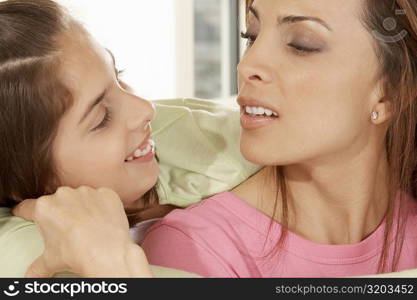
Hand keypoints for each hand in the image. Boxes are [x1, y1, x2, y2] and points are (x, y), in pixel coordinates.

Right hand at [13, 186, 151, 277]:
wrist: (107, 251)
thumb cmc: (76, 254)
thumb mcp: (50, 262)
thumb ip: (37, 266)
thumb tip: (31, 276)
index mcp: (45, 208)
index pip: (28, 207)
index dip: (26, 212)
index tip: (26, 214)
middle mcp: (64, 195)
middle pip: (58, 201)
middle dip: (60, 211)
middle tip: (67, 228)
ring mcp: (87, 192)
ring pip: (81, 197)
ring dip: (82, 207)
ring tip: (88, 226)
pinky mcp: (106, 193)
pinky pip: (102, 198)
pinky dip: (102, 206)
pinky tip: (103, 220)